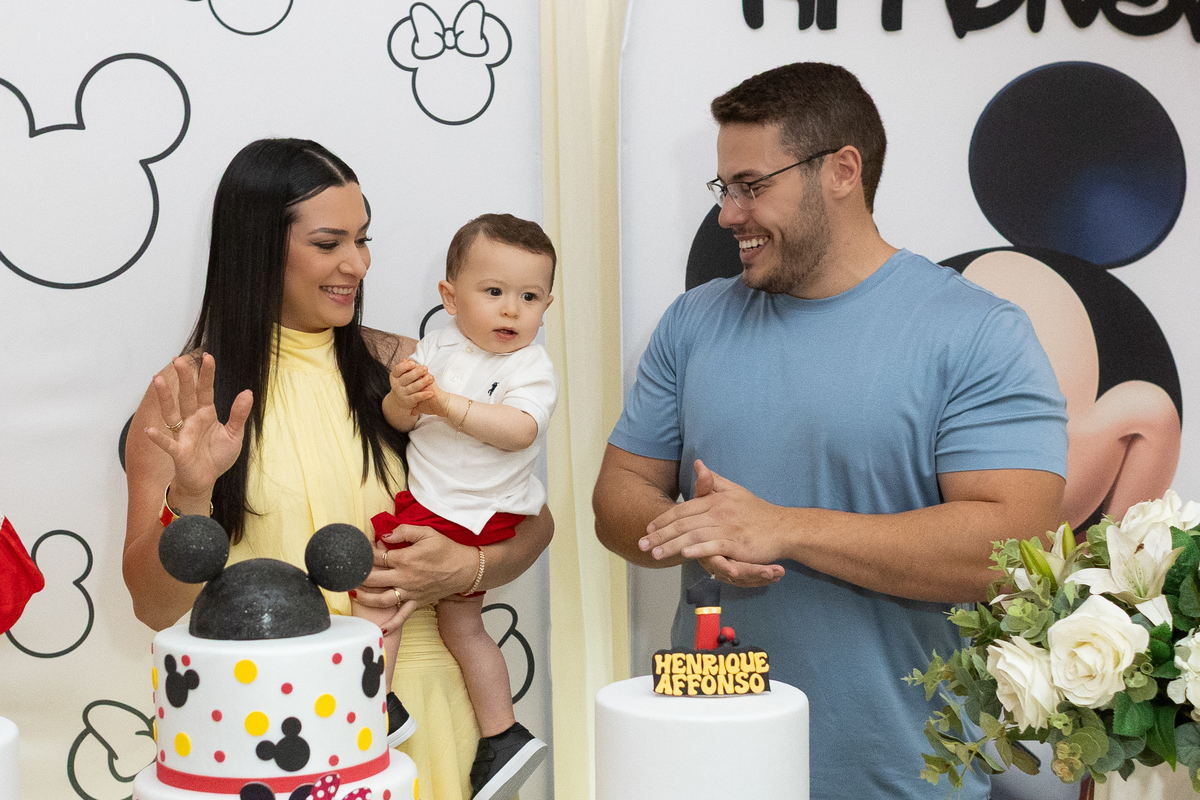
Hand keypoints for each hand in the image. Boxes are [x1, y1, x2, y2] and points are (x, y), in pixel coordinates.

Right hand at [144, 354, 251, 500]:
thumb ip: (239, 415)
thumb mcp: (234, 435)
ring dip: (164, 397)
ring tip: (156, 380)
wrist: (205, 480)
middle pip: (186, 395)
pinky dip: (159, 438)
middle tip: (178, 359)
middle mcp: (192, 420)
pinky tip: (150, 431)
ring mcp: (183, 434)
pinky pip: (167, 443)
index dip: (207, 375)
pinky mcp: (178, 452)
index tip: (207, 356)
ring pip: (171, 412)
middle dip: (183, 378)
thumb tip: (247, 392)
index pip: (205, 390)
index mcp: (206, 414)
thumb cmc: (216, 456)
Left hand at [356, 524, 476, 631]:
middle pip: (373, 579)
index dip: (363, 553)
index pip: (376, 557)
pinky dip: (392, 624)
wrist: (466, 568)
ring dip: (365, 597)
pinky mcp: (418, 602)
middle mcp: (404, 578)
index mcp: (405, 559)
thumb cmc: (447, 549)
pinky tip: (381, 628)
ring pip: (381, 599)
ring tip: (353, 593)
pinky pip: (403, 616)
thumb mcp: (427, 532)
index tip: (356, 551)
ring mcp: (410, 592)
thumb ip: (404, 531)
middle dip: (357, 576)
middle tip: (346, 573)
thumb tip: (385, 535)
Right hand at [388, 360, 437, 417]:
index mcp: (394, 376)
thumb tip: (409, 360)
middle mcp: (396, 385)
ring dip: (422, 382)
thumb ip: (407, 368)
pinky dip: (424, 395)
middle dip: (416, 373)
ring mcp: (402, 394)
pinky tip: (431, 392)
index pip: (397, 370)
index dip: (405, 366)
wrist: (399, 401)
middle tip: (425, 368)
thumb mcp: (402, 375)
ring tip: (431, 378)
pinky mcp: (408, 402)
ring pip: (413, 387)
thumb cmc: (404, 383)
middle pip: (406, 378)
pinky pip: (416, 397)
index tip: (413, 363)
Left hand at [641, 459, 785, 585]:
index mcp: (715, 500)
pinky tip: (684, 555)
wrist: (783, 527)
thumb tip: (698, 464)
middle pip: (683, 524)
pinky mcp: (737, 544)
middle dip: (660, 535)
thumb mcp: (734, 491)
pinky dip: (698, 550)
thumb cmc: (757, 512)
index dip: (664, 519)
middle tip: (641, 544)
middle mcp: (718, 512)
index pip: (683, 509)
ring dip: (672, 546)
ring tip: (655, 554)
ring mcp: (727, 528)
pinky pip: (713, 546)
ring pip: (693, 537)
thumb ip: (713, 481)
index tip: (648, 528)